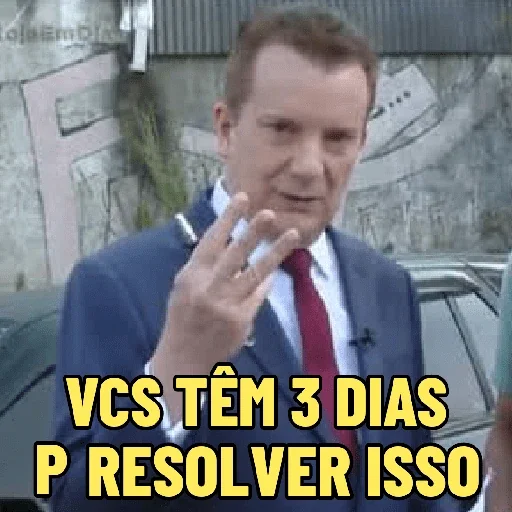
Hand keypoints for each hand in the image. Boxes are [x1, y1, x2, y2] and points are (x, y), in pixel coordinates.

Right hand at [151, 192, 299, 418]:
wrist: (183, 357)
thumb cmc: (184, 316)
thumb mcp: (185, 287)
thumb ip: (206, 266)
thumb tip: (236, 248)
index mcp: (191, 275)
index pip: (212, 240)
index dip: (228, 218)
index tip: (243, 198)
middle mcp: (208, 288)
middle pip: (235, 254)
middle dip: (253, 232)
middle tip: (269, 213)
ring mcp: (227, 304)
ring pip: (256, 273)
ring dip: (276, 252)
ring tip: (292, 234)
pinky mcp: (241, 320)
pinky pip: (259, 295)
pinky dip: (265, 284)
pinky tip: (270, 275)